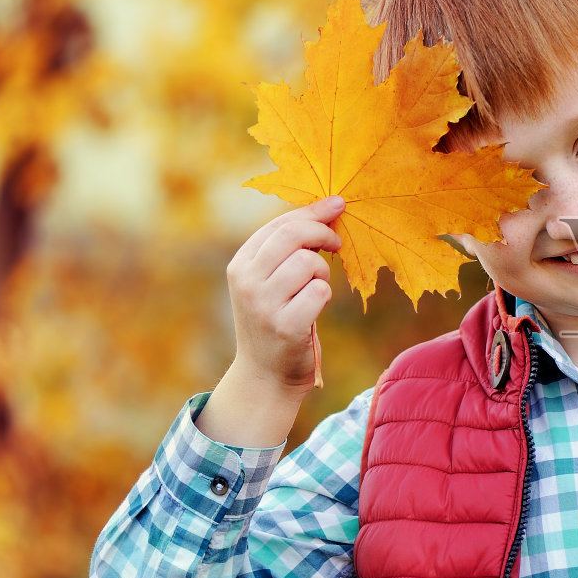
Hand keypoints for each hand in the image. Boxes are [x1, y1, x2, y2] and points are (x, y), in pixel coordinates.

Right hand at [225, 195, 342, 392]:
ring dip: (322, 272)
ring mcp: (263, 304)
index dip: (312, 211)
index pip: (279, 224)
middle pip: (292, 235)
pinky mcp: (285, 325)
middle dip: (322, 232)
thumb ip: (286, 250)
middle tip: (337, 242)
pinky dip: (324, 295)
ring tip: (315, 288)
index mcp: (241, 264)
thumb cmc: (276, 319)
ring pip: (308, 263)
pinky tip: (314, 307)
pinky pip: (319, 292)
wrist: (266, 373)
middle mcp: (246, 281)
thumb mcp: (268, 282)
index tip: (337, 204)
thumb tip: (326, 210)